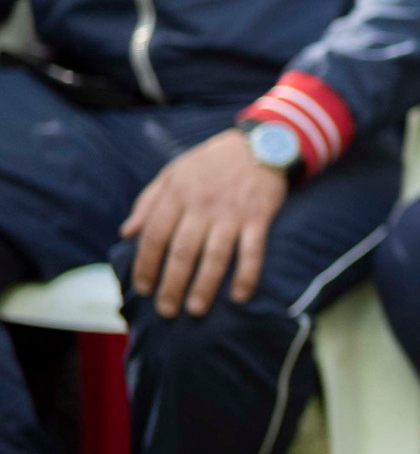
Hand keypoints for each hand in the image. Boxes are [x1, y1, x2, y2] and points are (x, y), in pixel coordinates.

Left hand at [121, 129, 289, 318]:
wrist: (259, 143)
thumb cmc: (211, 161)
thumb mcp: (173, 172)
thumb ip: (149, 202)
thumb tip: (127, 233)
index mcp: (177, 194)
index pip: (155, 236)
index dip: (146, 265)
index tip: (143, 289)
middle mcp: (202, 205)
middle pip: (182, 251)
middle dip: (172, 284)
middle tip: (167, 310)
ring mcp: (232, 212)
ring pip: (215, 255)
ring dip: (204, 285)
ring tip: (195, 310)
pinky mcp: (259, 216)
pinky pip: (253, 250)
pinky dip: (247, 274)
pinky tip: (239, 296)